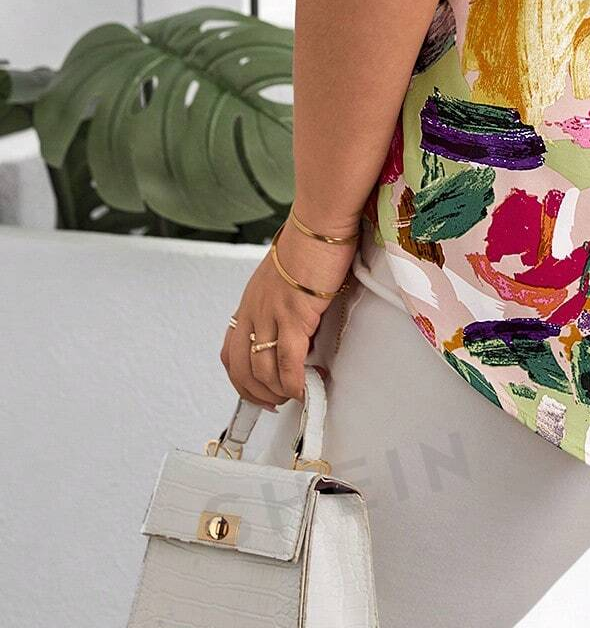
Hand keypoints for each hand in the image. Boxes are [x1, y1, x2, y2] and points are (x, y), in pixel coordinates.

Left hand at [220, 219, 359, 411]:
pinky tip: (304, 389)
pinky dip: (294, 383)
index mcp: (251, 301)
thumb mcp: (285, 276)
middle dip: (255, 394)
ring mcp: (271, 315)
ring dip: (277, 392)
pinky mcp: (294, 317)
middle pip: (240, 368)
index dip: (241, 378)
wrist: (320, 224)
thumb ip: (285, 302)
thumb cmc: (310, 241)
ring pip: (262, 371)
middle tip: (274, 403)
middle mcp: (254, 311)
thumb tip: (301, 327)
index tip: (255, 390)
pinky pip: (287, 363)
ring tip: (294, 395)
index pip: (231, 350)